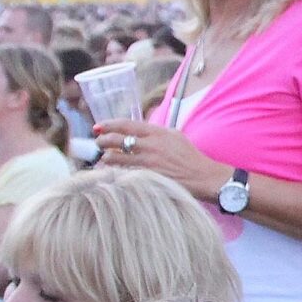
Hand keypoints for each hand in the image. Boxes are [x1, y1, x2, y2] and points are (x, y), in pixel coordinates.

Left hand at [93, 119, 229, 201]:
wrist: (202, 176)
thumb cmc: (189, 157)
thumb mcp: (174, 136)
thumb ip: (155, 132)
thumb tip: (136, 131)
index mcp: (157, 133)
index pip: (125, 124)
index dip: (108, 124)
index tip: (99, 126)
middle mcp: (150, 146)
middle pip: (116, 139)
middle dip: (102, 140)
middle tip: (98, 143)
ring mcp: (147, 162)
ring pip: (115, 158)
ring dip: (106, 158)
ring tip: (105, 158)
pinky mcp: (146, 177)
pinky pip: (123, 173)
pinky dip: (115, 171)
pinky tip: (112, 172)